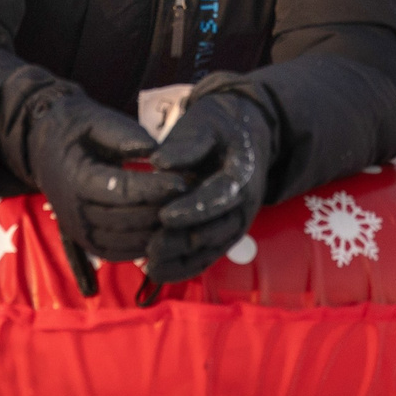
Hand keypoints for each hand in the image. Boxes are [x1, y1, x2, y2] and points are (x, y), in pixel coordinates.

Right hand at [0, 74, 185, 262]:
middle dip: (162, 210)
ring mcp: (78, 230)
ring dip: (157, 232)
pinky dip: (143, 247)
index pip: (121, 190)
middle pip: (127, 219)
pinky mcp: (85, 242)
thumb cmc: (76, 129)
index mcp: (75, 177)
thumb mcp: (96, 119)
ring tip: (183, 215)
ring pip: (125, 242)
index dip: (155, 188)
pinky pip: (118, 254)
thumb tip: (155, 151)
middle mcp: (73, 211)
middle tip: (192, 200)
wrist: (44, 146)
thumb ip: (124, 133)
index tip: (184, 181)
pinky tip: (165, 232)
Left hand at [142, 76, 276, 282]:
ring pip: (211, 247)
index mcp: (243, 173)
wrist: (244, 132)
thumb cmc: (218, 126)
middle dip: (183, 240)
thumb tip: (159, 162)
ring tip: (150, 265)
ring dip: (182, 259)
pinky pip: (207, 255)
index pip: (220, 195)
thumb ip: (188, 142)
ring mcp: (236, 221)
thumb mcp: (206, 122)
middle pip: (216, 229)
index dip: (194, 208)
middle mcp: (245, 204)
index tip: (165, 215)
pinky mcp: (224, 233)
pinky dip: (184, 267)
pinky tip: (158, 274)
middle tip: (151, 247)